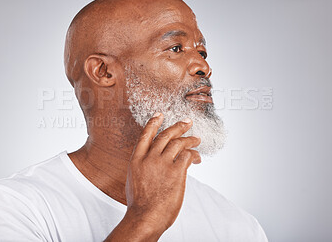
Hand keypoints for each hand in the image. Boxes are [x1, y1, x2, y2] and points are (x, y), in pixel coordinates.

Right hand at [125, 112, 200, 236]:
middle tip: (187, 122)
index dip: (153, 123)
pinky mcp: (176, 171)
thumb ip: (143, 167)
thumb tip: (152, 162)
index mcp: (136, 160)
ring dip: (190, 140)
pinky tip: (197, 158)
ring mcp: (162, 163)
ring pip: (178, 143)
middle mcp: (149, 158)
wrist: (145, 216)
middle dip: (178, 127)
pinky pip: (187, 156)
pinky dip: (194, 155)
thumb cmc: (140, 204)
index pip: (145, 135)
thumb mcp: (134, 180)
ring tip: (197, 139)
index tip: (159, 115)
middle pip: (165, 135)